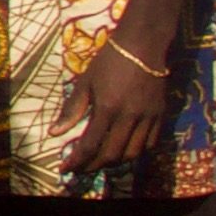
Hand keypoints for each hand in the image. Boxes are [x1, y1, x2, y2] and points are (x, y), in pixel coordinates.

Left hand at [60, 16, 178, 183]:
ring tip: (100, 161)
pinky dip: (135, 152)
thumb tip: (55, 133)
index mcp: (108, 108)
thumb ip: (72, 109)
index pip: (90, 144)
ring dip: (115, 162)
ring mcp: (148, 118)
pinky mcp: (161, 115)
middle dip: (94, 166)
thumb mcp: (85, 82)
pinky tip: (123, 150)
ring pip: (133, 153)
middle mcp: (129, 117)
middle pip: (112, 155)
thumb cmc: (109, 61)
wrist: (143, 46)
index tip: (65, 169)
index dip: (77, 161)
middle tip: (81, 168)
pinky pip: (149, 144)